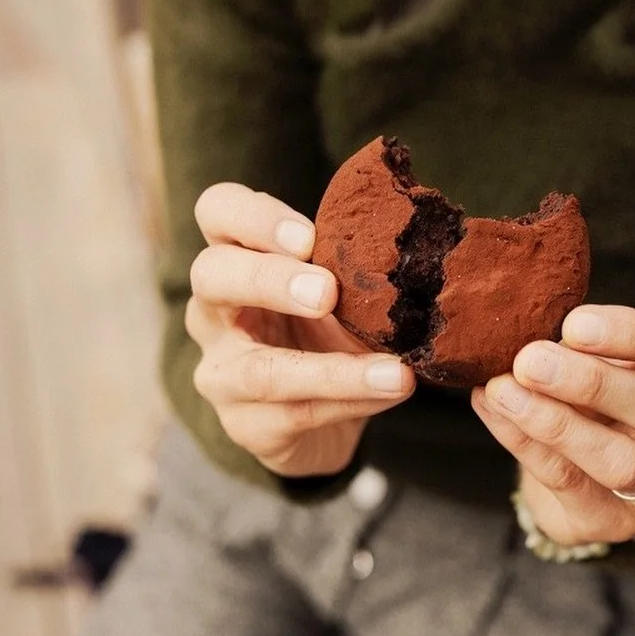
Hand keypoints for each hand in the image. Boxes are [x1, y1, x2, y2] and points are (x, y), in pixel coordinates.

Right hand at [186, 182, 414, 477]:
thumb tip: (422, 252)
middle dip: (269, 280)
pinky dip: (350, 402)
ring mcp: (221, 372)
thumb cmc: (328, 332)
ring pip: (257, 370)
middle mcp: (213, 310)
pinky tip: (390, 391)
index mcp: (236, 255)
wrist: (323, 418)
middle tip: (327, 292)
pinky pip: (294, 414)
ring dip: (332, 371)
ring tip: (394, 372)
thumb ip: (362, 269)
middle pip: (212, 276)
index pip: (218, 211)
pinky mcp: (243, 425)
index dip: (254, 217)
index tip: (309, 236)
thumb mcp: (345, 292)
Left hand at [472, 305, 634, 545]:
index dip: (634, 334)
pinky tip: (492, 409)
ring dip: (557, 423)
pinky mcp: (620, 522)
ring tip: (503, 390)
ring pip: (622, 461)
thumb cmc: (600, 394)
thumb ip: (581, 343)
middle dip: (589, 381)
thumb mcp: (605, 359)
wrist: (586, 472)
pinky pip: (569, 481)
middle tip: (529, 359)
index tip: (574, 323)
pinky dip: (523, 441)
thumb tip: (520, 325)